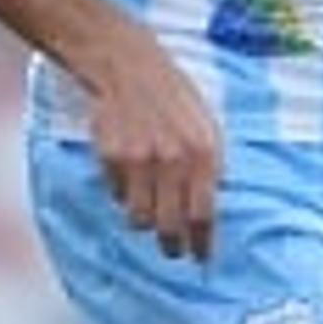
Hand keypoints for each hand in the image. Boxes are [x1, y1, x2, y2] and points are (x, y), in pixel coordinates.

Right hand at [81, 39, 224, 261]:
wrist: (128, 65)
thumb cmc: (173, 97)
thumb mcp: (207, 126)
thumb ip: (211, 166)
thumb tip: (212, 205)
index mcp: (204, 152)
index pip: (203, 214)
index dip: (202, 243)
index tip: (201, 258)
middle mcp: (173, 158)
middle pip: (170, 225)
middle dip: (172, 245)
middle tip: (172, 251)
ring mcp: (139, 158)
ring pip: (139, 218)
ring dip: (144, 221)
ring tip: (148, 212)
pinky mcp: (111, 156)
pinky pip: (117, 195)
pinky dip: (123, 194)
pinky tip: (129, 176)